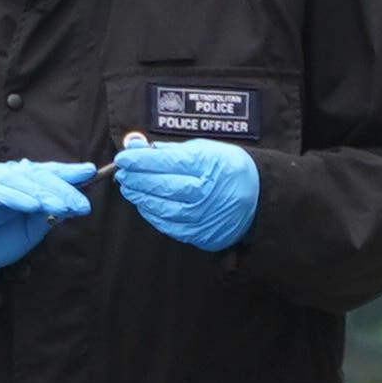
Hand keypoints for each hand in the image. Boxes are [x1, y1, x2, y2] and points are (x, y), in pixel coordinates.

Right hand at [0, 159, 94, 288]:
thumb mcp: (32, 230)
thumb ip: (50, 215)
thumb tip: (74, 204)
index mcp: (21, 181)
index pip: (47, 173)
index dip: (68, 172)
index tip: (91, 172)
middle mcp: (6, 175)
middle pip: (39, 176)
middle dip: (63, 188)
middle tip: (81, 203)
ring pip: (22, 181)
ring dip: (44, 193)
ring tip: (63, 206)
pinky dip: (17, 198)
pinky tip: (33, 206)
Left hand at [109, 134, 257, 253]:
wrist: (257, 198)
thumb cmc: (228, 169)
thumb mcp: (205, 150)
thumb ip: (170, 151)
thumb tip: (137, 148)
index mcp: (209, 165)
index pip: (167, 162)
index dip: (141, 161)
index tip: (124, 158)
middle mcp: (207, 192)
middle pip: (162, 186)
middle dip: (137, 179)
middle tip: (123, 173)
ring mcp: (203, 216)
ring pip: (162, 208)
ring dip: (141, 198)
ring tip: (130, 188)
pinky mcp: (200, 234)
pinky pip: (169, 226)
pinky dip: (153, 215)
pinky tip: (145, 204)